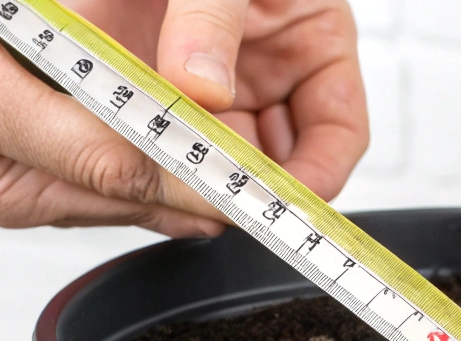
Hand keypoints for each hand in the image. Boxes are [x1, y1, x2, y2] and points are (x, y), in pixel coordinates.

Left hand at [75, 0, 367, 203]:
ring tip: (158, 175)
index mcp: (314, 42)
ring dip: (188, 174)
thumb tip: (200, 88)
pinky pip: (158, 137)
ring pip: (213, 156)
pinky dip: (142, 153)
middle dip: (241, 185)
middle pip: (271, 160)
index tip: (274, 201)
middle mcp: (268, 70)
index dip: (311, 181)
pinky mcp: (155, 84)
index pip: (336, 138)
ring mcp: (214, 81)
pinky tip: (124, 152)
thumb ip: (210, 19)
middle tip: (204, 197)